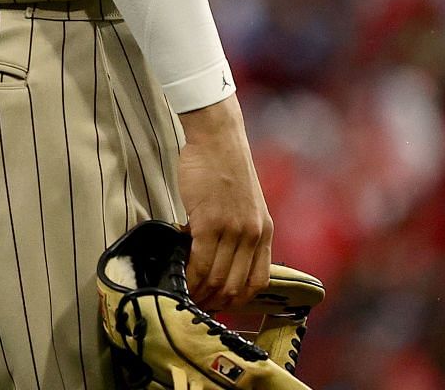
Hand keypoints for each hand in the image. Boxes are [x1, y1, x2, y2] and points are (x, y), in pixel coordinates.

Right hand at [176, 95, 272, 311]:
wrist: (217, 139)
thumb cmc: (224, 168)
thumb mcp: (244, 204)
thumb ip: (237, 231)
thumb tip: (215, 257)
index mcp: (264, 232)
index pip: (256, 281)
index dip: (236, 299)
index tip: (218, 303)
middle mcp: (253, 235)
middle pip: (234, 284)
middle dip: (215, 301)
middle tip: (196, 306)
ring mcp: (232, 230)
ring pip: (216, 277)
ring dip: (199, 292)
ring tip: (185, 296)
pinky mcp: (209, 222)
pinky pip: (199, 260)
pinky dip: (189, 275)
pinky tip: (180, 278)